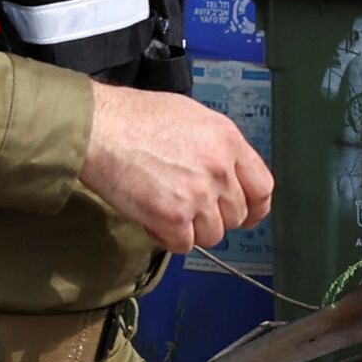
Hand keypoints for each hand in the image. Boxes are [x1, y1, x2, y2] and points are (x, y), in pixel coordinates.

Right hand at [76, 81, 270, 253]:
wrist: (99, 129)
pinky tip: (152, 218)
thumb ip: (216, 146)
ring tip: (166, 209)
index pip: (262, 188)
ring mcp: (198, 195)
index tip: (245, 215)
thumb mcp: (191, 116)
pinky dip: (167, 238)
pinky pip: (184, 245)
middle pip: (236, 216)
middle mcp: (220, 169)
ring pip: (212, 235)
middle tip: (189, 208)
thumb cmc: (135, 117)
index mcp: (228, 141)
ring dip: (191, 230)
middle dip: (214, 217)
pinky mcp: (172, 217)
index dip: (254, 208)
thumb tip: (226, 171)